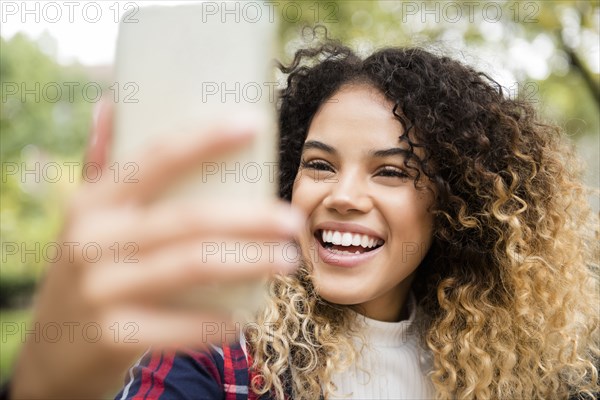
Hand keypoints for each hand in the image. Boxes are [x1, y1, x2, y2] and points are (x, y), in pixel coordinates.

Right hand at [10, 101, 303, 398]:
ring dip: (250, 262)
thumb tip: (112, 103)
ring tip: (288, 259)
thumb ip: (103, 164)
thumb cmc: (91, 270)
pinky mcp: (112, 336)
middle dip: (251, 217)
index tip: (253, 123)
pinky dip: (218, 324)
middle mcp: (94, 239)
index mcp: (95, 201)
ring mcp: (101, 289)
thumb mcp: (88, 218)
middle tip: (292, 220)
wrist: (55, 350)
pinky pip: (180, 327)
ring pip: (193, 266)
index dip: (205, 138)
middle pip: (189, 218)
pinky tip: (244, 319)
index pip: (156, 158)